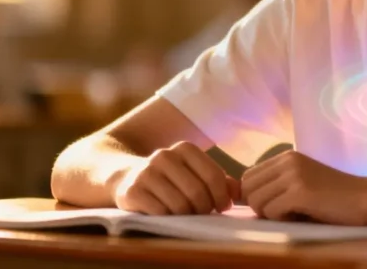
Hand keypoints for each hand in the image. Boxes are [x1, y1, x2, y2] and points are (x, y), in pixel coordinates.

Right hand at [113, 141, 239, 214]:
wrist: (126, 178)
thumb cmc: (170, 179)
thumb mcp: (194, 173)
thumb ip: (219, 181)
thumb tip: (240, 192)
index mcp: (185, 148)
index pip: (213, 176)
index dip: (221, 196)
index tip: (222, 207)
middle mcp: (164, 155)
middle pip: (197, 192)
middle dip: (205, 208)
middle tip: (203, 213)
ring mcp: (147, 172)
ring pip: (180, 204)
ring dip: (187, 216)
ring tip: (186, 214)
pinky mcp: (133, 191)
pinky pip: (161, 212)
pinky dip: (169, 218)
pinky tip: (168, 215)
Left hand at [240, 150, 366, 224]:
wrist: (366, 198)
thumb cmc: (335, 196)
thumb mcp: (301, 182)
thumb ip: (276, 184)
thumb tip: (240, 195)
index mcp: (286, 157)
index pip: (248, 176)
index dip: (255, 195)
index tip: (275, 205)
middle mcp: (287, 161)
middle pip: (247, 188)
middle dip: (259, 205)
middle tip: (283, 212)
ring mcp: (293, 175)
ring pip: (256, 200)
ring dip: (270, 214)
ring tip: (294, 213)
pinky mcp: (300, 192)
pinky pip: (271, 211)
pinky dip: (282, 219)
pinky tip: (302, 215)